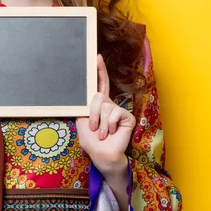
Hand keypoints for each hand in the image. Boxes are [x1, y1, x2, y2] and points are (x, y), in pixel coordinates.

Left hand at [76, 54, 135, 173]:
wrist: (101, 154)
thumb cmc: (91, 140)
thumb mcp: (82, 121)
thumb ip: (85, 106)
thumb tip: (89, 93)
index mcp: (98, 104)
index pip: (99, 84)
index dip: (99, 70)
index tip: (97, 56)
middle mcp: (109, 104)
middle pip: (98, 96)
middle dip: (92, 113)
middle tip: (92, 127)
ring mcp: (119, 110)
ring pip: (105, 106)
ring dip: (99, 123)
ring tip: (101, 133)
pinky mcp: (127, 116)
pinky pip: (114, 113)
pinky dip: (108, 125)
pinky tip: (110, 132)